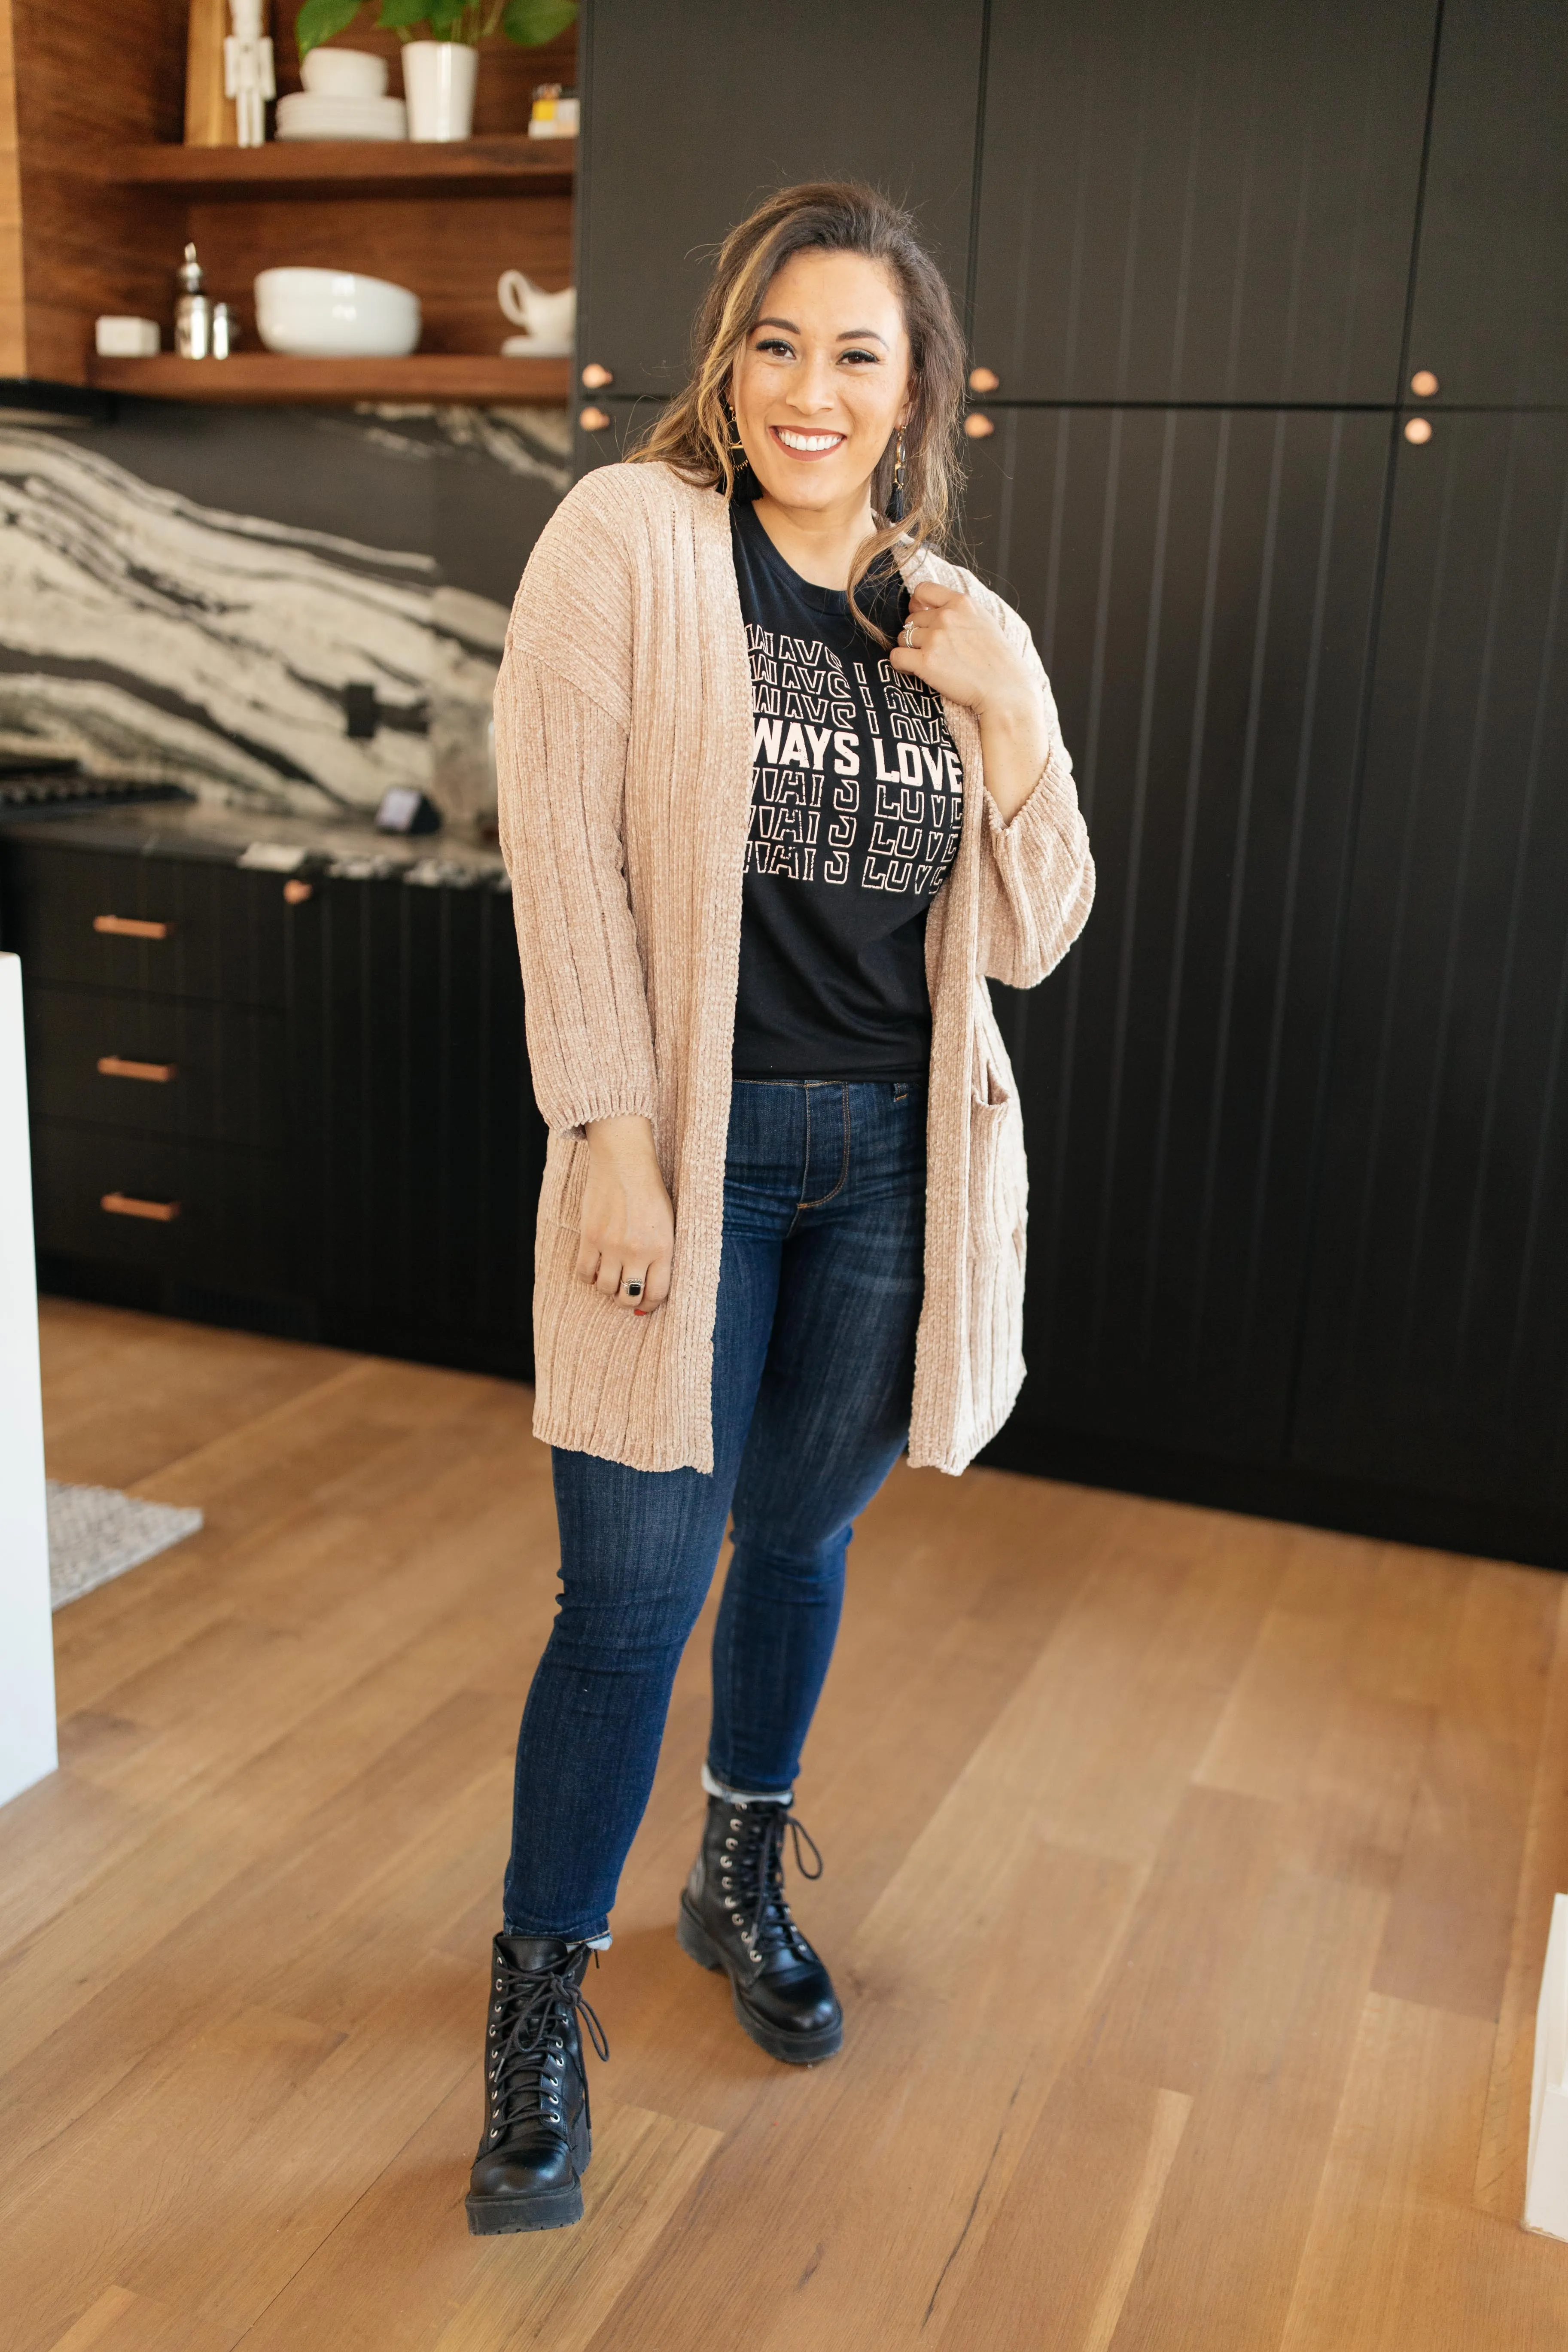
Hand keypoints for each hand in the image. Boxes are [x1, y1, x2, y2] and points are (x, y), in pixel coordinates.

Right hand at [577, 1114, 673, 1314]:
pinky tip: (594, 1266)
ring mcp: (612, 1245)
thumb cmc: (650, 1193)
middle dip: (628, 1299)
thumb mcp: (666, 1225)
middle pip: (629, 1296)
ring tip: (610, 1275)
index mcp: (663, 1248)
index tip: (645, 1303)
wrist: (626, 1162)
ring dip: (607, 1287)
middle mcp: (638, 1251)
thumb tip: (647, 1293)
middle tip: (625, 1290)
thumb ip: (660, 1257)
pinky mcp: (590, 1236)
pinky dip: (588, 1276)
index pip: (657, 1294)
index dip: (649, 1304)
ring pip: (605, 1288)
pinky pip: (584, 1273)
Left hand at [888, 580, 1050, 822]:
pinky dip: (902, 673)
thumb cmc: (1001, 680)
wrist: (1010, 706)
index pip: (923, 590)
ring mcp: (936, 637)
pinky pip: (895, 659)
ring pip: (901, 638)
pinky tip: (923, 685)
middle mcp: (949, 615)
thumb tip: (932, 610)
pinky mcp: (926, 661)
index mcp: (966, 604)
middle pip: (908, 616)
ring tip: (935, 677)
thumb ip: (962, 622)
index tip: (928, 629)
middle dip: (914, 636)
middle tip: (935, 662)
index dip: (920, 610)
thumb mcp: (988, 638)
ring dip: (910, 657)